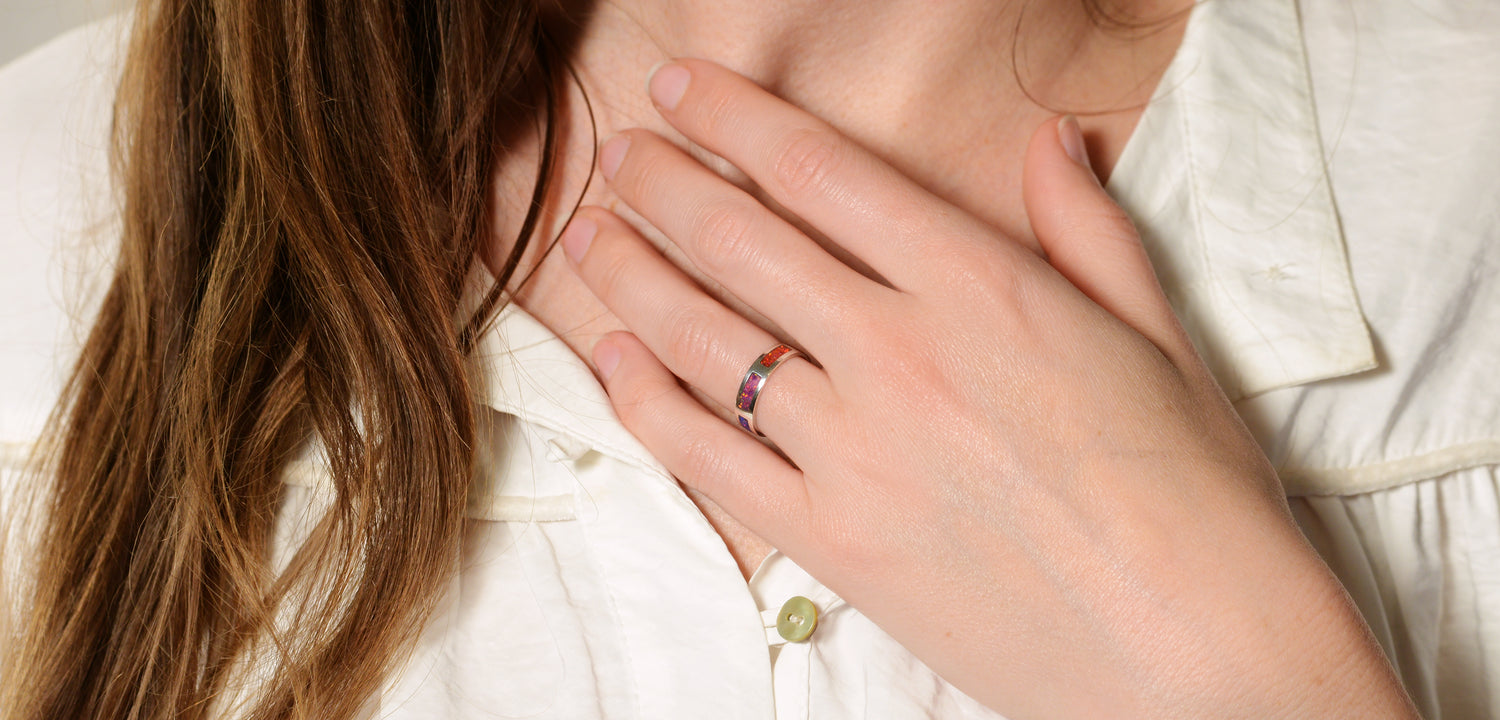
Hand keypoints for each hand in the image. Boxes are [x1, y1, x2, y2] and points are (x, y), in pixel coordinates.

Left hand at [558, 59, 1415, 718]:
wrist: (1198, 654)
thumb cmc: (1194, 495)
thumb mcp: (1158, 336)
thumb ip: (1087, 228)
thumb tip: (1051, 138)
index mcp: (981, 288)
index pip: (822, 173)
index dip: (737, 119)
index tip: (684, 89)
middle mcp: (900, 355)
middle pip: (743, 242)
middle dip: (664, 183)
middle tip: (619, 152)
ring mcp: (855, 451)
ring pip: (706, 339)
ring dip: (634, 275)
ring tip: (590, 236)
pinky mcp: (831, 542)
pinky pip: (707, 458)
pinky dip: (648, 400)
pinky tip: (617, 354)